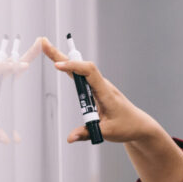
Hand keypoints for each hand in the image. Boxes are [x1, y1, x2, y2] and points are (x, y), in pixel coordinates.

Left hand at [0, 38, 37, 146]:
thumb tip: (9, 138)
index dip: (5, 67)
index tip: (21, 67)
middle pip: (1, 67)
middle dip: (19, 57)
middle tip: (37, 45)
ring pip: (3, 71)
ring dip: (18, 61)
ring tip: (34, 50)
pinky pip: (2, 78)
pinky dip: (14, 71)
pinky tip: (23, 66)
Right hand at [39, 36, 160, 143]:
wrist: (138, 125)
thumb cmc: (126, 126)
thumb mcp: (106, 132)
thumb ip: (87, 133)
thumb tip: (69, 138)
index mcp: (106, 92)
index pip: (89, 73)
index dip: (73, 67)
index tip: (58, 66)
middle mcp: (102, 85)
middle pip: (81, 66)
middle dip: (61, 55)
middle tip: (44, 43)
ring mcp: (99, 86)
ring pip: (80, 69)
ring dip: (64, 59)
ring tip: (46, 48)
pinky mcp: (97, 89)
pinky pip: (81, 75)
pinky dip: (69, 67)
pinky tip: (60, 62)